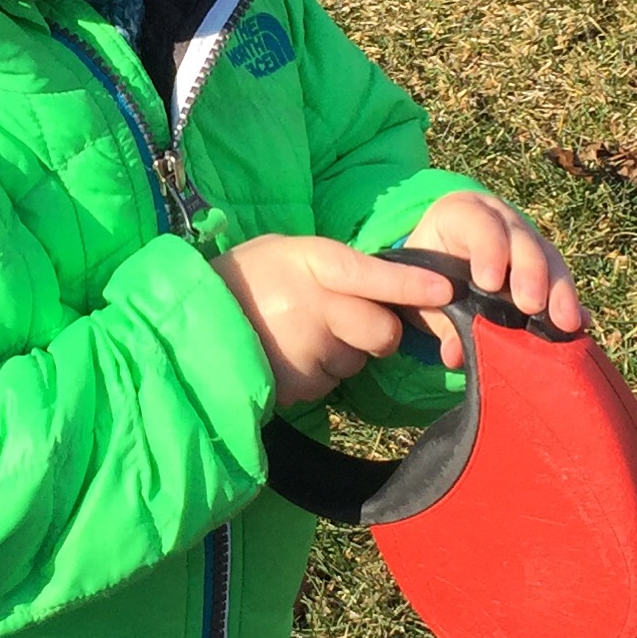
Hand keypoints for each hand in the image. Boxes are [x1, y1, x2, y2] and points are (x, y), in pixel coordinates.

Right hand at [211, 235, 457, 405]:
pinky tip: (285, 356)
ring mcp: (306, 348)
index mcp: (309, 262)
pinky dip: (316, 373)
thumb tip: (383, 284)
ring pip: (356, 360)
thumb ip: (331, 266)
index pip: (372, 274)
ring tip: (296, 334)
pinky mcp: (299, 384)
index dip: (411, 286)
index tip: (447, 290)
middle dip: (376, 333)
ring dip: (339, 352)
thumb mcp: (282, 252)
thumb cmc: (243, 280)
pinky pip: (330, 382)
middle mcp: (312, 305)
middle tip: (344, 321)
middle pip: (381, 331)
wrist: (189, 325)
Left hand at [400, 191, 587, 367]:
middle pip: (521, 239)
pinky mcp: (547, 266)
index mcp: (463, 214)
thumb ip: (435, 316)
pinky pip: (562, 281)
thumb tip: (454, 353)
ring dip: (558, 291)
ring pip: (549, 258)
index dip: (488, 249)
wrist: (440, 256)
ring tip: (563, 322)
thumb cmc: (427, 268)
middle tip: (530, 305)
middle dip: (529, 272)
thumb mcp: (421, 286)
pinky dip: (571, 303)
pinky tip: (580, 324)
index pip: (479, 223)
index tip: (489, 282)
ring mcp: (528, 241)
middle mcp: (501, 222)